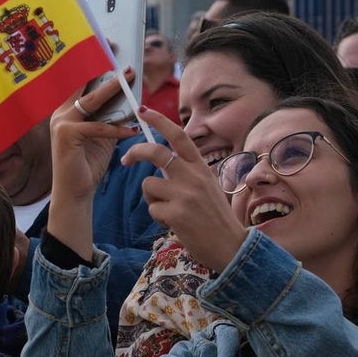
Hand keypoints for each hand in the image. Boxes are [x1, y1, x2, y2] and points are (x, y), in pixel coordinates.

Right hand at [51, 69, 139, 202]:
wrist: (75, 192)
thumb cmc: (88, 164)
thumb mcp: (102, 136)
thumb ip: (109, 118)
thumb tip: (130, 102)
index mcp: (67, 111)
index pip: (83, 85)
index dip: (98, 70)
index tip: (114, 54)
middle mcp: (61, 113)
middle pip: (87, 87)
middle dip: (108, 75)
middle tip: (128, 67)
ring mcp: (61, 123)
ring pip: (91, 102)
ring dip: (114, 91)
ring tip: (132, 83)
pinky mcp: (66, 135)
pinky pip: (98, 127)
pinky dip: (117, 129)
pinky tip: (132, 130)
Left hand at [122, 107, 247, 272]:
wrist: (231, 246)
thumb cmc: (216, 218)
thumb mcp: (208, 187)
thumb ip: (188, 173)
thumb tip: (160, 166)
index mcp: (202, 167)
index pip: (179, 136)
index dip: (159, 120)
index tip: (142, 110)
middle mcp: (194, 176)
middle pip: (156, 152)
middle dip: (136, 152)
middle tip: (126, 159)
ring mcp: (185, 194)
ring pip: (148, 185)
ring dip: (152, 198)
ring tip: (169, 210)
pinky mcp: (176, 213)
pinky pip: (153, 209)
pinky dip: (159, 217)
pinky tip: (176, 224)